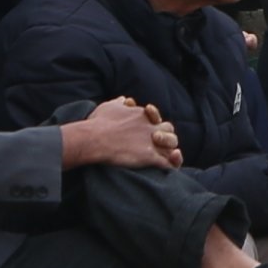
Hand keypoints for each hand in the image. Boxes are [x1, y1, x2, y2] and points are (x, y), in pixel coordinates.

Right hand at [62, 96, 182, 169]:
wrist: (94, 139)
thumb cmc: (99, 123)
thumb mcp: (109, 107)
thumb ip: (119, 103)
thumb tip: (124, 99)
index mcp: (143, 115)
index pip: (156, 118)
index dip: (153, 123)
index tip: (143, 130)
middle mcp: (151, 127)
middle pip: (169, 129)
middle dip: (165, 134)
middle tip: (154, 142)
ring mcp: (152, 142)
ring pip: (172, 145)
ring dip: (169, 149)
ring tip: (160, 155)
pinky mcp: (150, 157)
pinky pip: (168, 163)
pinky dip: (170, 165)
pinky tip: (164, 168)